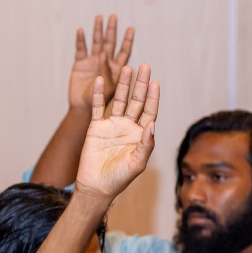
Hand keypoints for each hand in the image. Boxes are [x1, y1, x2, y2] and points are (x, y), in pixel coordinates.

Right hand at [67, 14, 134, 111]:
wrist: (83, 110)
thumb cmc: (99, 105)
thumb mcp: (107, 90)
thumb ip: (106, 73)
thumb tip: (103, 54)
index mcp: (116, 69)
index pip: (124, 52)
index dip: (127, 40)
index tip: (131, 29)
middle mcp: (105, 63)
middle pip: (110, 43)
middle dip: (112, 30)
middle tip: (114, 17)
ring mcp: (92, 62)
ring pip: (96, 42)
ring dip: (98, 30)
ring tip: (100, 17)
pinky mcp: (80, 64)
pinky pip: (80, 49)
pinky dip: (81, 40)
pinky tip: (81, 31)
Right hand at [74, 64, 160, 201]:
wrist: (96, 186)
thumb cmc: (120, 179)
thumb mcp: (137, 163)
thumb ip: (146, 145)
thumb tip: (152, 125)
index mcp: (141, 135)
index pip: (150, 111)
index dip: (153, 98)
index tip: (155, 83)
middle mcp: (128, 127)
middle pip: (136, 101)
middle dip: (141, 84)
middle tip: (145, 66)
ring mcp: (112, 125)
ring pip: (119, 100)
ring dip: (123, 84)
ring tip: (126, 67)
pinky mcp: (96, 127)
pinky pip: (97, 107)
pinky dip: (98, 94)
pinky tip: (100, 80)